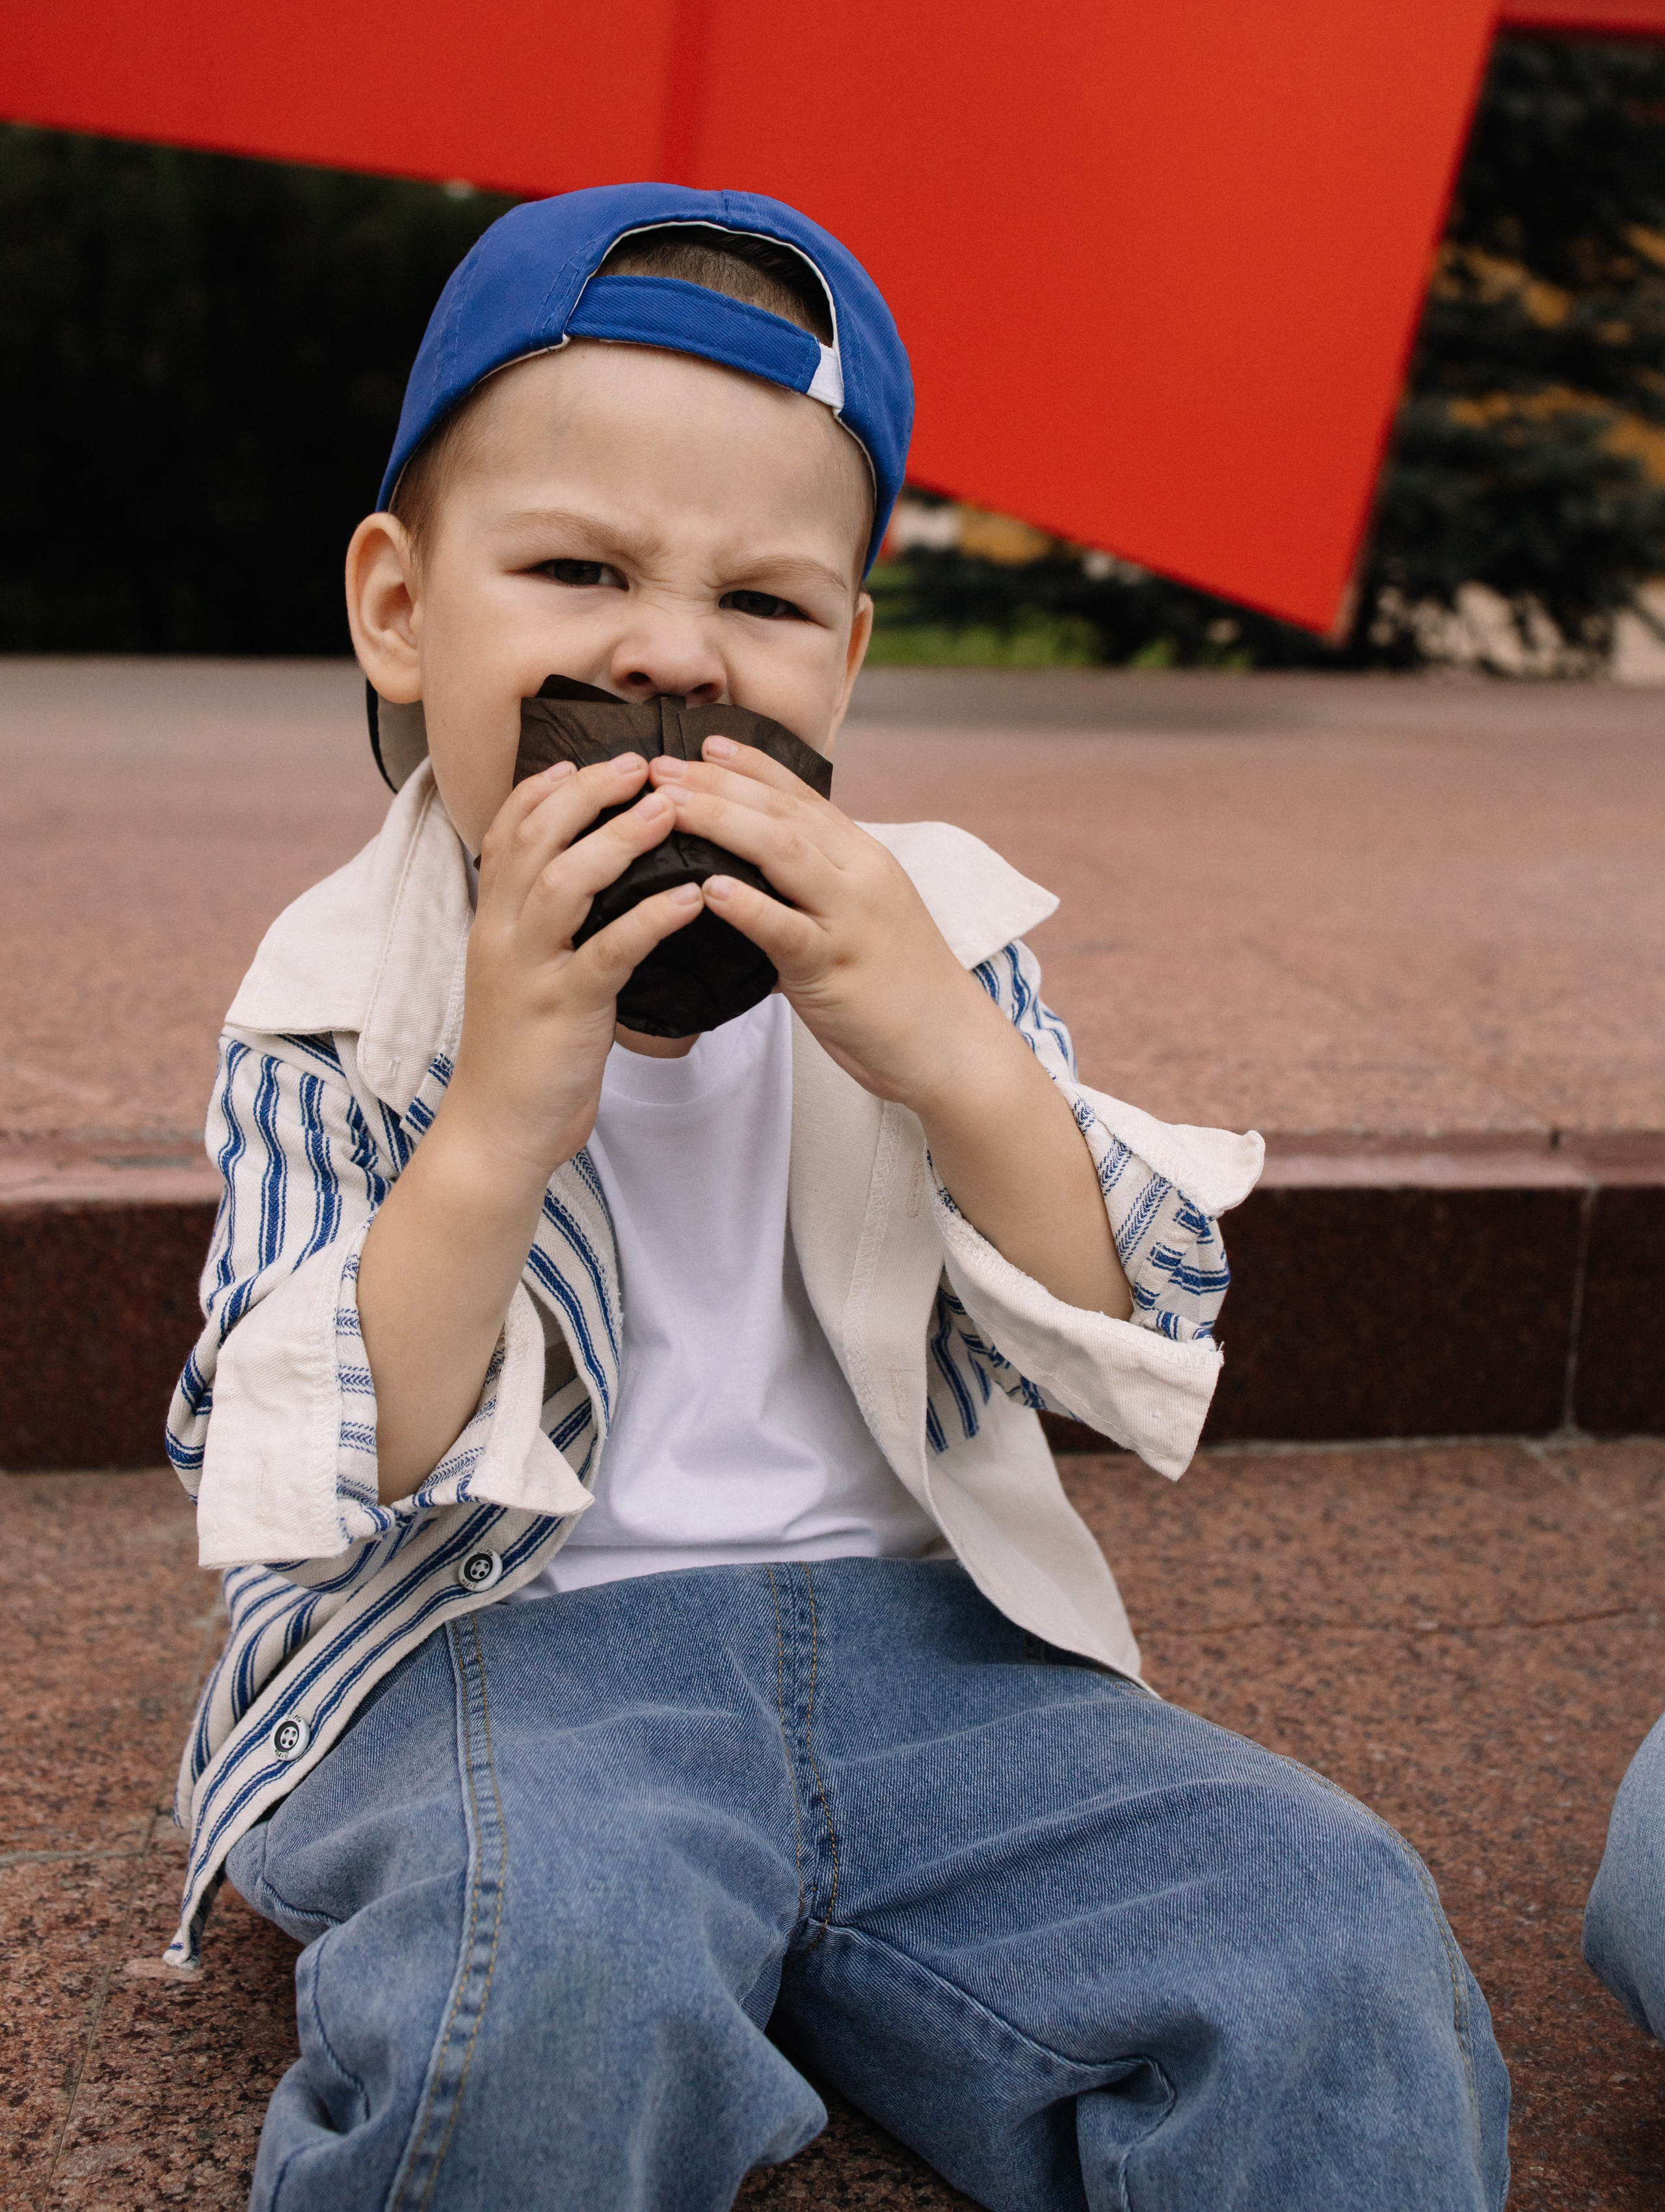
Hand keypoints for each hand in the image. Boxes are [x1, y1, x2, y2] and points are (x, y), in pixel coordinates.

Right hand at [441, 752, 700, 1186]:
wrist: (498, 1130)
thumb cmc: (527, 1054)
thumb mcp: (526, 977)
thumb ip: (548, 930)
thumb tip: (589, 886)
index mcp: (492, 923)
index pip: (506, 834)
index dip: (542, 790)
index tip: (582, 758)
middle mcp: (501, 935)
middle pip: (535, 840)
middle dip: (587, 793)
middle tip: (640, 763)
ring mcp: (529, 971)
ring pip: (564, 883)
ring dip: (618, 840)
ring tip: (668, 809)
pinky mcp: (563, 1010)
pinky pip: (609, 951)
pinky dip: (650, 917)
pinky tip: (689, 897)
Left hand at [650, 739, 1004, 1114]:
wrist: (949, 1042)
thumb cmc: (898, 984)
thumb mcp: (861, 915)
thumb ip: (816, 887)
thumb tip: (753, 874)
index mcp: (864, 858)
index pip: (803, 796)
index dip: (752, 765)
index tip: (705, 742)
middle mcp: (861, 876)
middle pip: (783, 813)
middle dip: (719, 785)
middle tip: (662, 767)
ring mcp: (851, 919)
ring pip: (783, 854)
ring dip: (721, 823)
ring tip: (669, 807)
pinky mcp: (837, 968)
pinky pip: (786, 929)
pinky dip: (746, 905)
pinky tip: (707, 888)